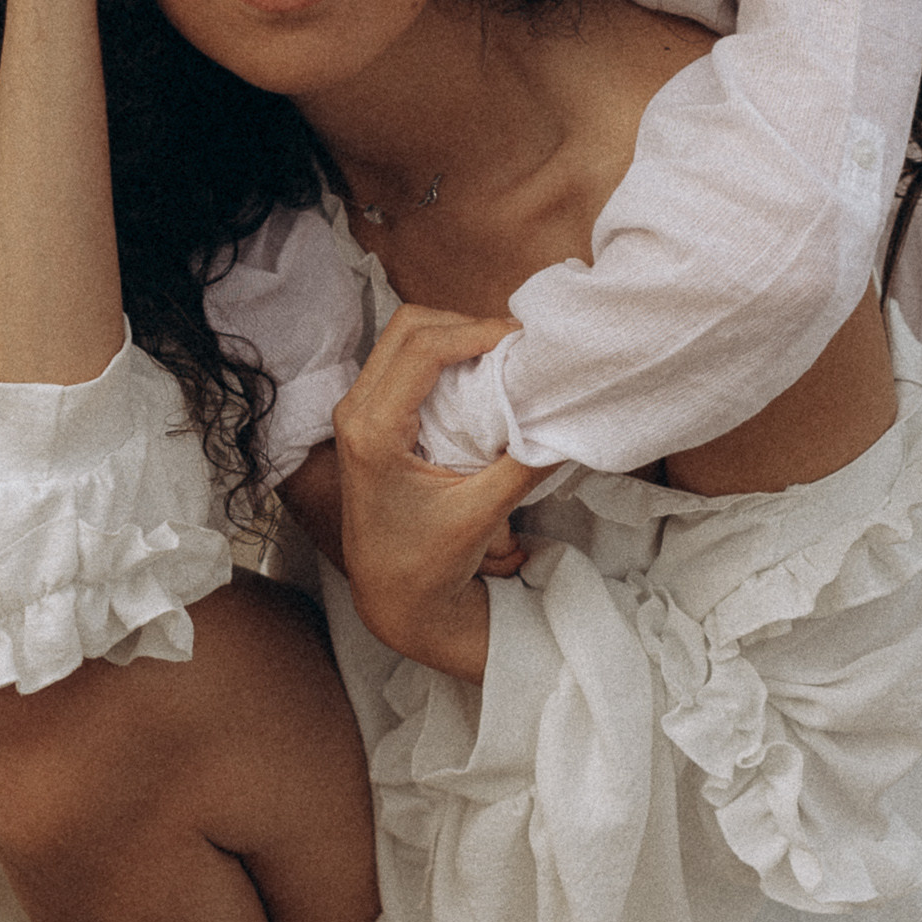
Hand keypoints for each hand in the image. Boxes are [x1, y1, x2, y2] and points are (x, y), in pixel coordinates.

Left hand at [332, 307, 539, 682]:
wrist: (392, 597)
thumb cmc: (426, 564)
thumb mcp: (480, 515)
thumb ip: (524, 465)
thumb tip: (566, 422)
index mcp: (372, 432)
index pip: (421, 350)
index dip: (476, 331)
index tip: (521, 339)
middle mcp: (355, 412)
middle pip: (408, 327)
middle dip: (465, 324)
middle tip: (514, 344)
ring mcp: (357, 412)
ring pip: (404, 338)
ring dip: (455, 337)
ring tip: (502, 357)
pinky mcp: (369, 418)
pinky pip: (404, 363)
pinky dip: (444, 357)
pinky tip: (478, 376)